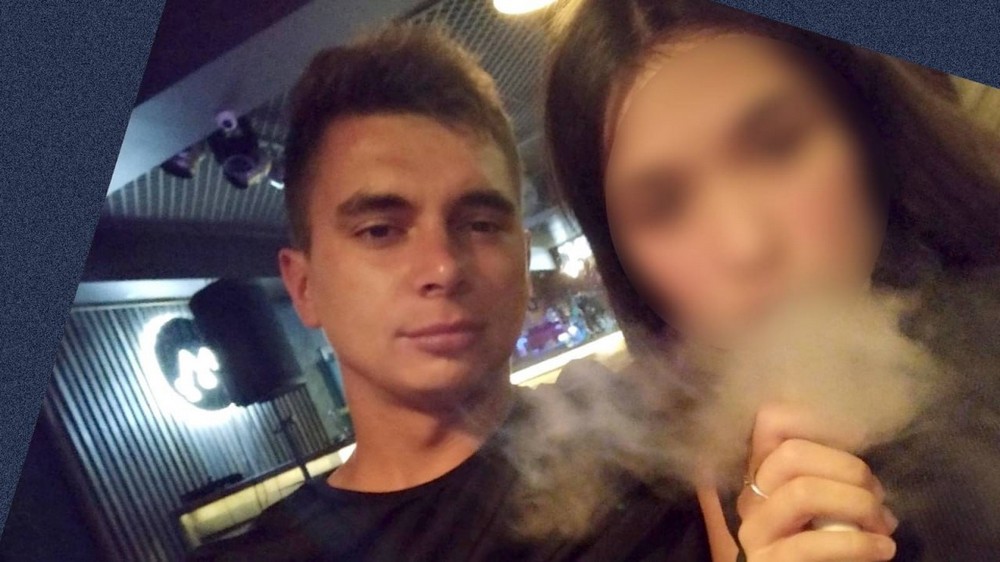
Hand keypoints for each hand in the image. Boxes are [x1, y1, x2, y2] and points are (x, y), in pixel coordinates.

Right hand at [737, 405, 898, 561]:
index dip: (815, 419)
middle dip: (849, 468)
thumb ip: (831, 476)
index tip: (857, 441)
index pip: (771, 420)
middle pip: (791, 453)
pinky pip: (812, 545)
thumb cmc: (827, 546)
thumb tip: (864, 448)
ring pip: (802, 491)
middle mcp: (750, 497)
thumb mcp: (826, 504)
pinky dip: (858, 544)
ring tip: (883, 525)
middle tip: (878, 497)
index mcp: (762, 474)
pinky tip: (883, 550)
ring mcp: (755, 532)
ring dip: (857, 504)